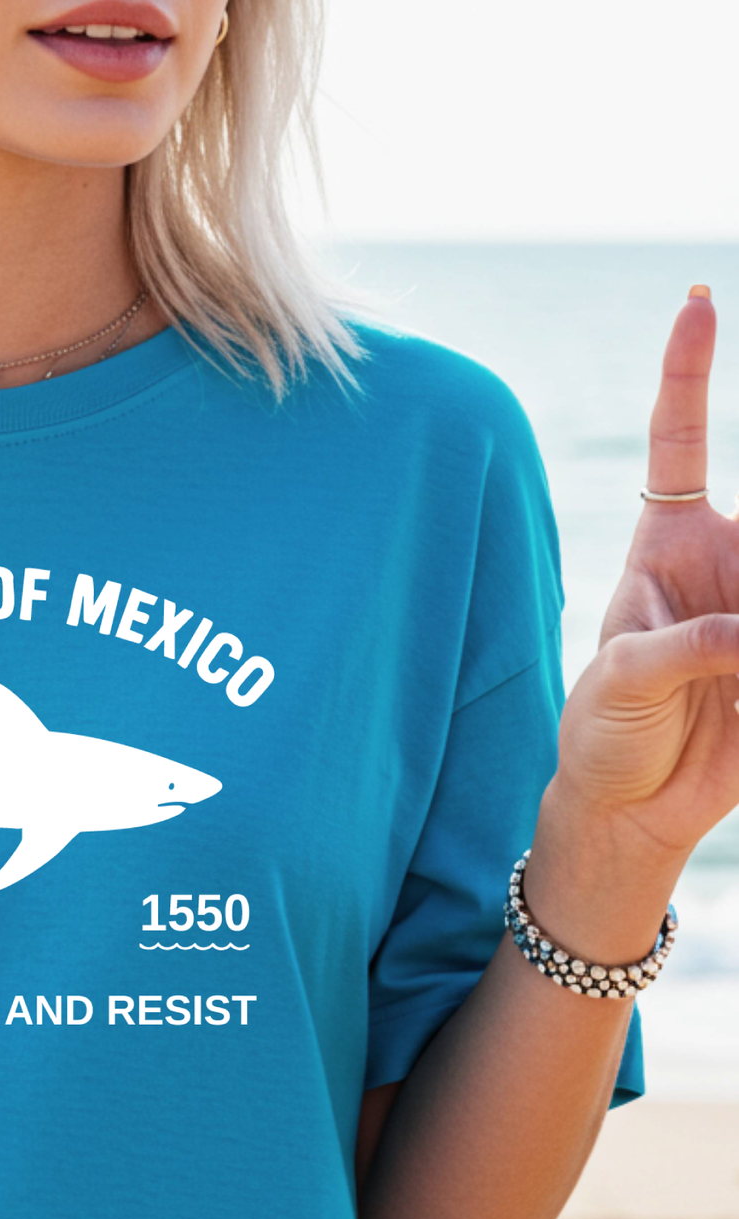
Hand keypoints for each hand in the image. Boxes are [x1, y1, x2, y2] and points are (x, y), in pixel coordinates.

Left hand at [555, 286, 738, 861]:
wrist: (632, 804)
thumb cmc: (605, 729)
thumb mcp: (623, 681)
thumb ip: (690, 648)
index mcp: (670, 543)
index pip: (682, 440)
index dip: (688, 373)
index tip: (695, 302)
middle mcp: (733, 558)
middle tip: (732, 558)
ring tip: (728, 644)